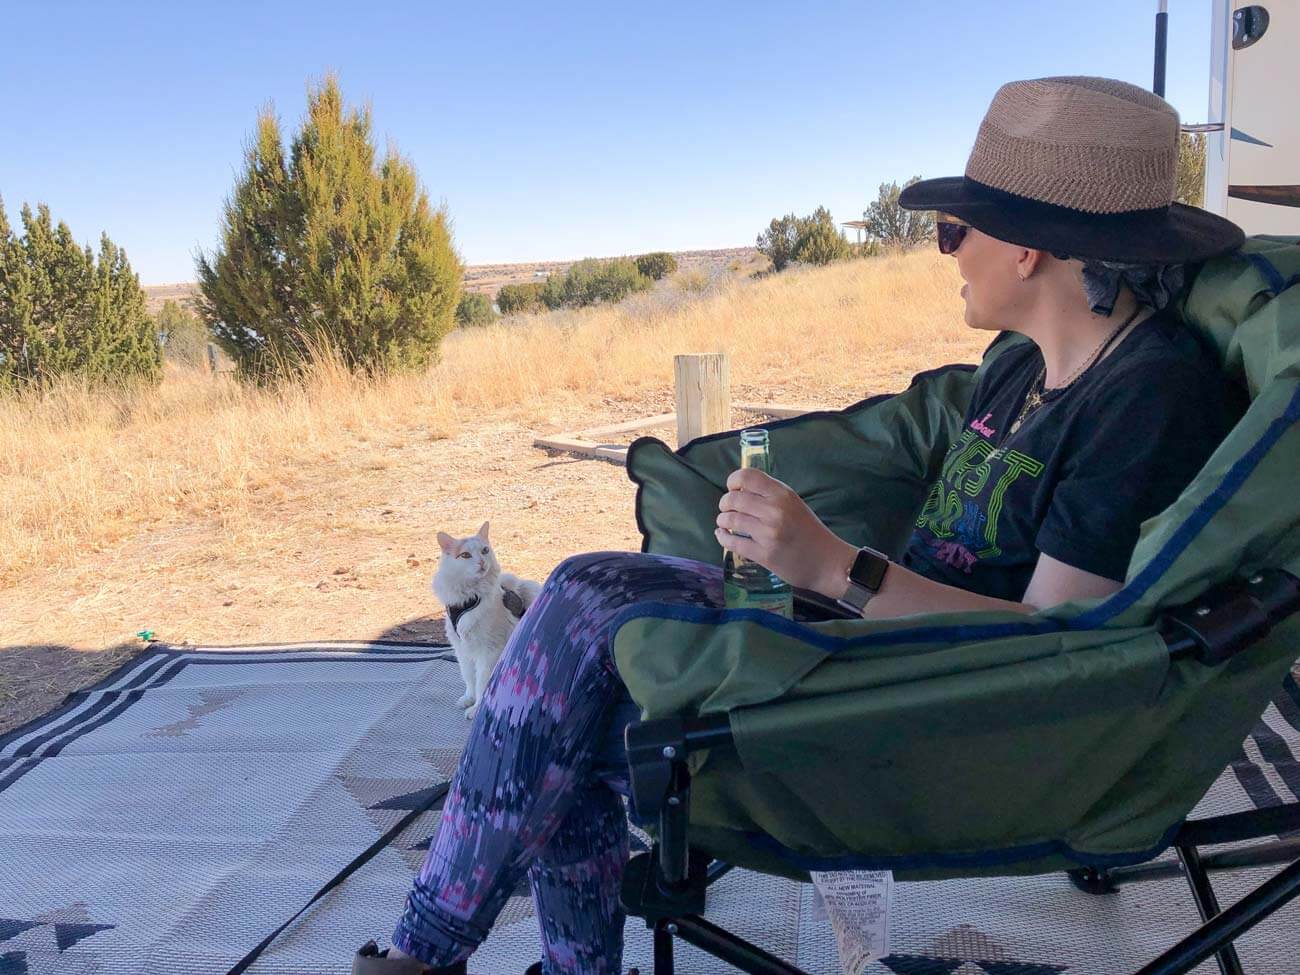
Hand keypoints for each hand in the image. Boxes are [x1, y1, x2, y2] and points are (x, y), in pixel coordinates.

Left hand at [714, 468, 855, 595]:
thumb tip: (739, 490)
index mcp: (783, 494)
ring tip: (725, 523)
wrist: (828, 562)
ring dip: (722, 521)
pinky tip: (723, 536)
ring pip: (730, 520)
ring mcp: (769, 533)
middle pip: (733, 499)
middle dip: (725, 504)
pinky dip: (722, 538)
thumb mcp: (794, 504)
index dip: (733, 480)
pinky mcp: (764, 554)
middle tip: (726, 509)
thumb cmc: (809, 531)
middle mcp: (775, 510)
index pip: (747, 476)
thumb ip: (770, 495)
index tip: (732, 488)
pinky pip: (732, 543)